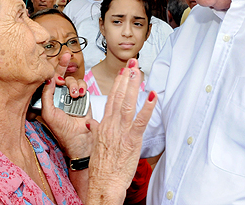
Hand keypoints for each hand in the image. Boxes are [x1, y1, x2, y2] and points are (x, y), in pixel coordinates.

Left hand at [41, 53, 92, 158]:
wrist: (80, 139)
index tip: (54, 60)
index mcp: (50, 98)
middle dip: (64, 66)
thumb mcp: (49, 113)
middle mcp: (60, 95)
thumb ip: (47, 95)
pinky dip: (82, 87)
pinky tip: (80, 94)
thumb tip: (48, 78)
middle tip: (67, 56)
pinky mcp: (83, 97)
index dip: (52, 69)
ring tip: (74, 95)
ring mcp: (72, 96)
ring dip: (73, 84)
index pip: (50, 81)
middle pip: (62, 75)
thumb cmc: (62, 130)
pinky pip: (82, 85)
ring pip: (72, 80)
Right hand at [86, 58, 156, 203]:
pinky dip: (148, 107)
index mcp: (104, 124)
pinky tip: (153, 96)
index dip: (118, 83)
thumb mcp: (96, 144)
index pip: (111, 98)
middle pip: (119, 96)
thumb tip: (91, 123)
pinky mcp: (132, 139)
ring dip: (134, 86)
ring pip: (128, 103)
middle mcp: (112, 124)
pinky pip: (141, 120)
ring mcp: (122, 131)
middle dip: (126, 78)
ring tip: (139, 72)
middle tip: (132, 63)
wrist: (104, 183)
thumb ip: (95, 130)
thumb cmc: (101, 167)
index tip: (123, 71)